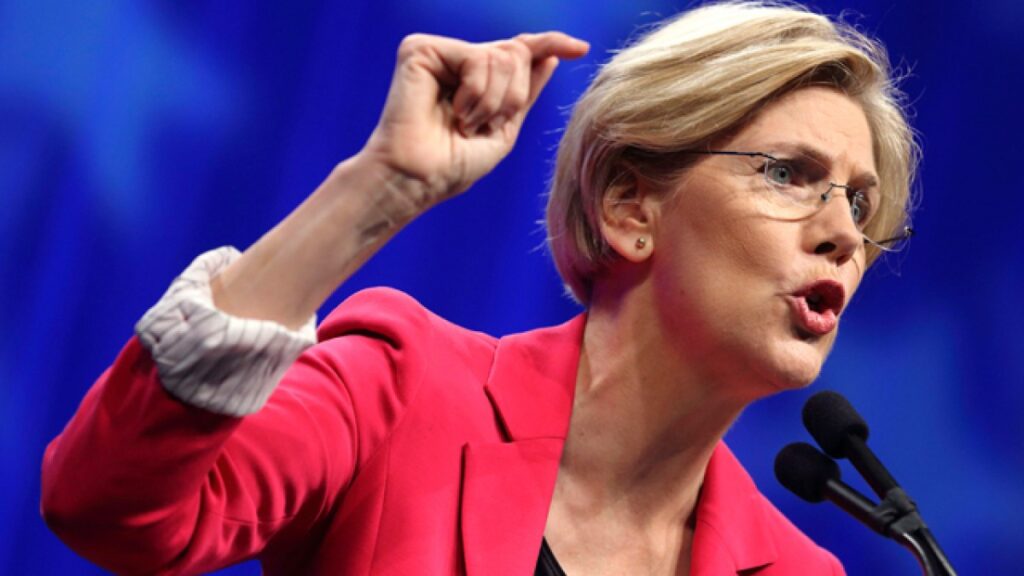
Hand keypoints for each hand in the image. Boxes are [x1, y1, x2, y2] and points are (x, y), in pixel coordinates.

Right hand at [362, 31, 588, 208]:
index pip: (519, 51)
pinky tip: (455, 112)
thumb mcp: (504, 129)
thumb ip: (523, 92)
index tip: (581, 48)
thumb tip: (550, 56)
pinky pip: (478, 58)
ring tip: (465, 123)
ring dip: (494, 102)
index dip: (550, 44)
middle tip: (484, 125)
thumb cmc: (453, 166)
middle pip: (517, 53)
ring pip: (504, 56)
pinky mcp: (421, 49)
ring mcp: (440, 52)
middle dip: (513, 97)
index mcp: (475, 77)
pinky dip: (477, 94)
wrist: (419, 180)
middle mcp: (457, 59)